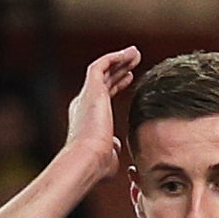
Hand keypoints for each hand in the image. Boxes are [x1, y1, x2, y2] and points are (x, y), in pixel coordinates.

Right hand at [59, 46, 139, 173]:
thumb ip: (111, 148)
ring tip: (135, 52)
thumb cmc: (98, 164)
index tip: (130, 77)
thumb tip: (115, 145)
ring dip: (119, 59)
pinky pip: (101, 65)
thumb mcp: (108, 155)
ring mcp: (86, 95)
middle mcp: (83, 103)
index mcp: (87, 118)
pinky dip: (115, 57)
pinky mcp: (91, 89)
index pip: (103, 94)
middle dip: (119, 68)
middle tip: (134, 59)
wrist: (88, 159)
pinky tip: (129, 54)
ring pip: (102, 69)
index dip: (116, 84)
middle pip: (103, 79)